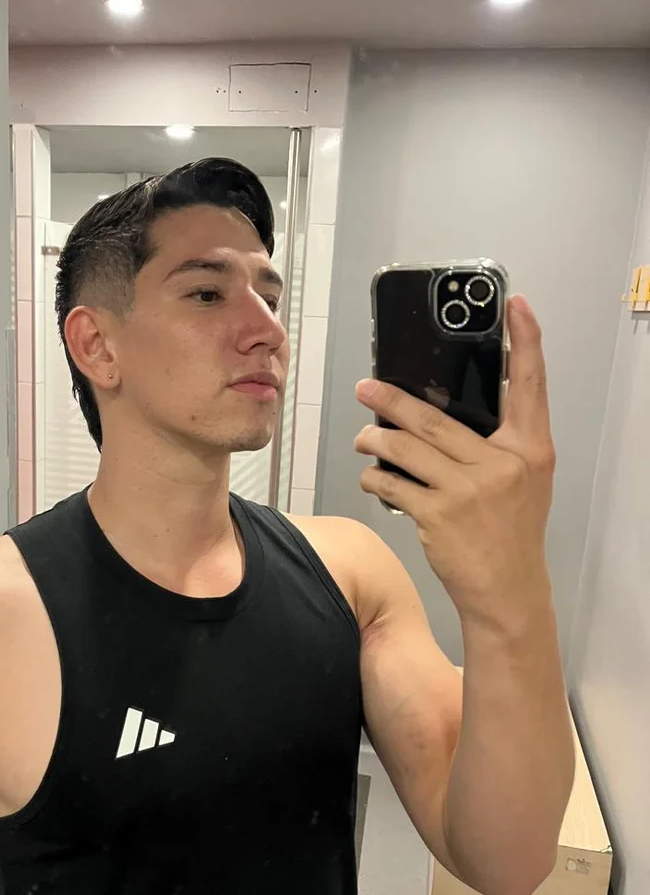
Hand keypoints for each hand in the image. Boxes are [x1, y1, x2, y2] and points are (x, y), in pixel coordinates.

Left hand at [354, 295, 555, 624]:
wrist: (506, 588)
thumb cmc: (510, 531)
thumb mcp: (524, 481)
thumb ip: (500, 445)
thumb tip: (444, 413)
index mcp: (530, 449)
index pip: (530, 386)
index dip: (526, 342)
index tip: (516, 306)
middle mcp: (502, 464)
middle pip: (435, 417)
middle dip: (391, 401)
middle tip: (366, 388)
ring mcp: (468, 489)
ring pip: (404, 447)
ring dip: (374, 440)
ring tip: (363, 438)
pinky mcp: (438, 514)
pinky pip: (392, 483)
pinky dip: (375, 478)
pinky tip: (372, 478)